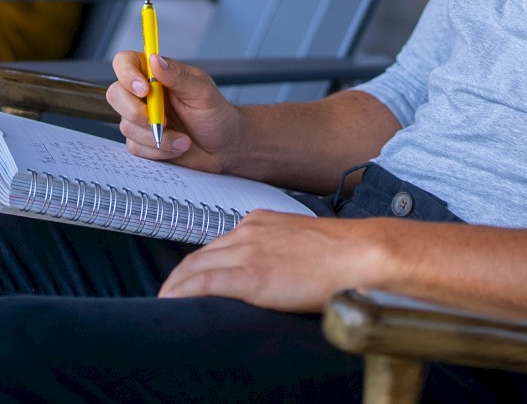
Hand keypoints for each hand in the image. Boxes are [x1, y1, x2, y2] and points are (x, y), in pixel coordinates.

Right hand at [107, 53, 242, 173]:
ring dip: (157, 136)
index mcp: (157, 74)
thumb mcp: (202, 92)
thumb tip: (155, 59)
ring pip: (126, 125)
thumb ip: (178, 76)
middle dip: (136, 112)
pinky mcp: (142, 142)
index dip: (127, 74)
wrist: (224, 147)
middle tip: (162, 121)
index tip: (144, 90)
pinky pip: (136, 147)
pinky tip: (177, 146)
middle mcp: (145, 95)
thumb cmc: (217, 115)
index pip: (125, 63)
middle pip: (115, 95)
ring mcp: (141, 119)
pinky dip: (158, 150)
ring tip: (182, 138)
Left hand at [159, 213, 393, 311]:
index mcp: (261, 222)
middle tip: (168, 294)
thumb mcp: (302, 243)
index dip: (198, 264)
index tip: (188, 279)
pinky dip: (184, 293)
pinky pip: (205, 284)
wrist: (362, 255)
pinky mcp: (251, 275)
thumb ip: (280, 251)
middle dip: (180, 275)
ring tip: (164, 302)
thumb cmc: (344, 254)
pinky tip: (171, 303)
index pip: (218, 244)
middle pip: (200, 254)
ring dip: (176, 286)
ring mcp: (248, 252)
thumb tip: (274, 270)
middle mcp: (248, 232)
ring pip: (196, 267)